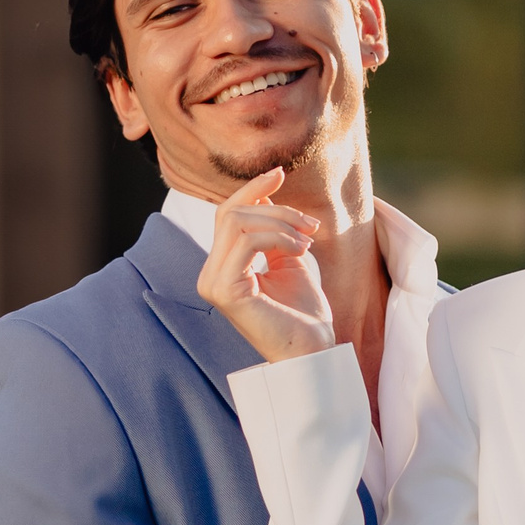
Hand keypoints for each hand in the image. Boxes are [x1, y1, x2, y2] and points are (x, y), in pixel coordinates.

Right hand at [194, 168, 334, 361]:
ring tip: (308, 240)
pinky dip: (279, 236)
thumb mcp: (290, 259)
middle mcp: (210, 275)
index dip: (251, 190)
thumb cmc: (304, 313)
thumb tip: (265, 197)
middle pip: (230, 213)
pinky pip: (247, 240)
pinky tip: (300, 250)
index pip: (226, 215)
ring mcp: (213, 284)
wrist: (314, 351)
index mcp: (222, 268)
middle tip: (311, 224)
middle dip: (275, 208)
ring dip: (281, 223)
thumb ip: (274, 231)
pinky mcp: (224, 291)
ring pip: (238, 222)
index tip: (280, 173)